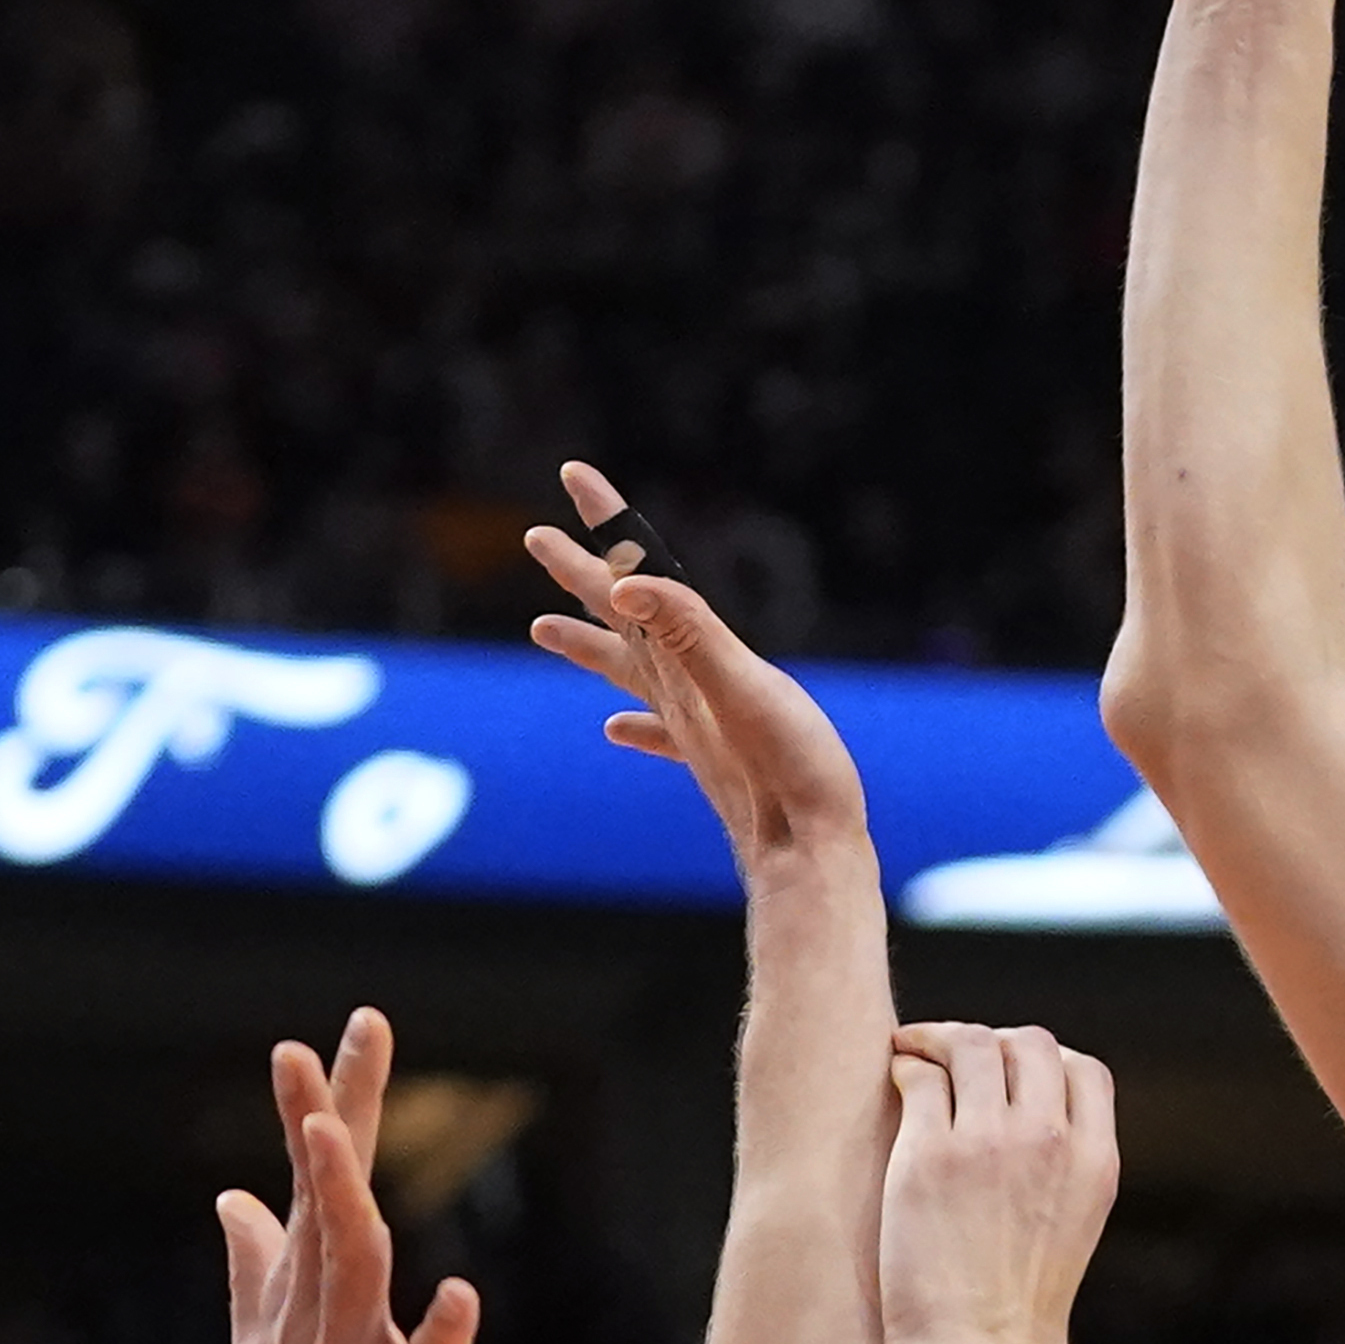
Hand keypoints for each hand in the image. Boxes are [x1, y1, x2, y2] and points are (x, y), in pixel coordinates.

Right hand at [215, 1009, 478, 1343]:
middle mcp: (315, 1321)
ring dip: (340, 1200)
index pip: (310, 1189)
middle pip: (329, 1204)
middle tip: (339, 1039)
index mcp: (299, 1299)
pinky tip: (465, 1295)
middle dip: (329, 1120)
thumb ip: (255, 1270)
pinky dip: (439, 1337)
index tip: (315, 1039)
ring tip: (333, 1133)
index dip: (316, 1113)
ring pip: (349, 1271)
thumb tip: (235, 1198)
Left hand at [525, 459, 868, 882]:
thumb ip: (690, 635)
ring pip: (629, 673)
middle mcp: (679, 694)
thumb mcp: (745, 690)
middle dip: (581, 571)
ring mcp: (694, 731)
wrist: (809, 867)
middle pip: (620, 619)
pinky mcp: (717, 765)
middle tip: (535, 537)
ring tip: (543, 628)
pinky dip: (638, 723)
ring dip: (590, 645)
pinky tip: (620, 730)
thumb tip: (626, 584)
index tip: (573, 475)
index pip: (634, 576)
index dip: (606, 522)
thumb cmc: (789, 778)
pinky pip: (663, 734)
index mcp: (683, 665)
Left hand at [878, 1019, 1120, 1343]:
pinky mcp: (928, 1156)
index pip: (1084, 1069)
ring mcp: (989, 1143)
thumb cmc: (1017, 1314)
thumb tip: (1028, 1125)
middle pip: (1029, 1044)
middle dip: (991, 1042)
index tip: (1009, 1077)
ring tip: (912, 1056)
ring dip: (939, 1040)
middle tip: (952, 1060)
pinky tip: (895, 1079)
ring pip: (971, 1044)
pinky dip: (906, 1064)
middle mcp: (1049, 1140)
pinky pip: (919, 1075)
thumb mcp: (1070, 1229)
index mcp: (1095, 1162)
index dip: (1044, 1061)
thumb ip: (1061, 1169)